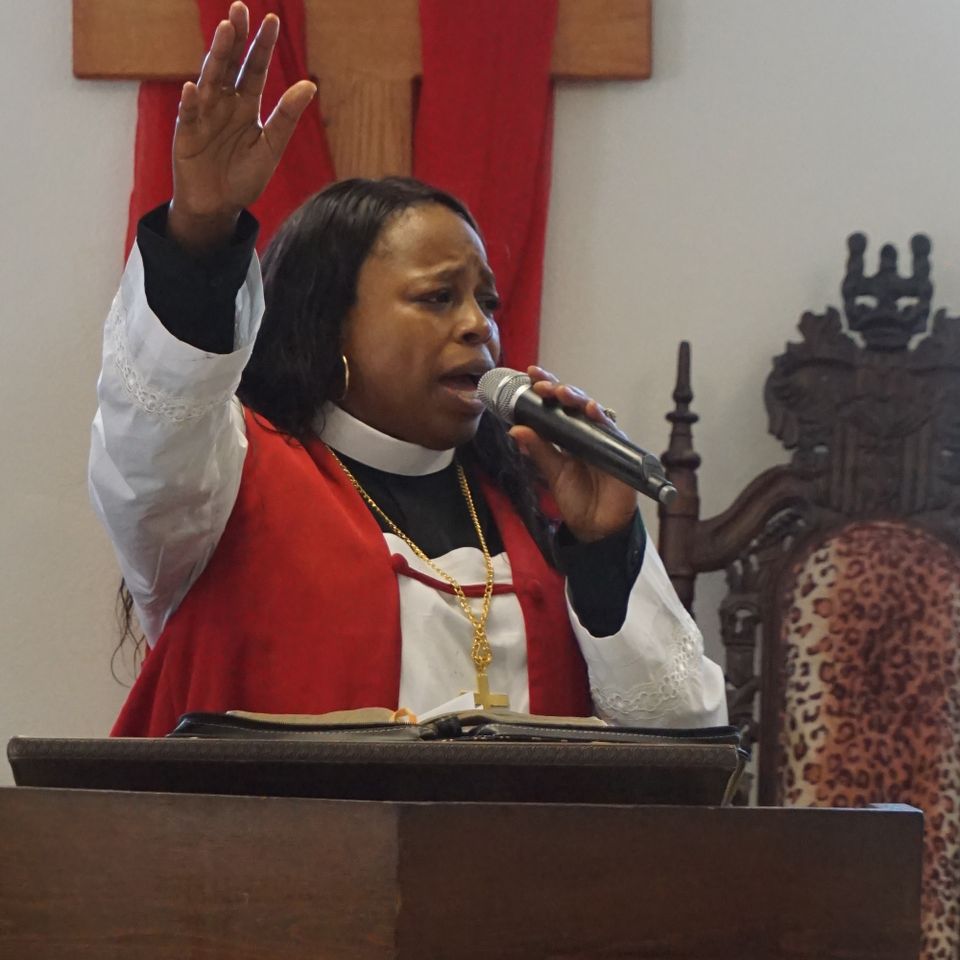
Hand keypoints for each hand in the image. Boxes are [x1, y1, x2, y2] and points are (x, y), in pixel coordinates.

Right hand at [168, 2, 316, 253]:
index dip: (262, 45)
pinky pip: (189, 115)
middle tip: (239, 9)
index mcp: (247, 105)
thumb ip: (287, 118)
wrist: (218, 206)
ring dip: (216, 56)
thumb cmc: (244, 177)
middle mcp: (224, 103)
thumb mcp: (271, 148)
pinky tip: (194, 88)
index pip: (255, 68)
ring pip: (210, 79)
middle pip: (230, 64)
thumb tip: (310, 85)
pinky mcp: (186, 135)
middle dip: (235, 37)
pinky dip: (190, 102)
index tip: (271, 19)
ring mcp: (203, 115)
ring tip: (224, 31)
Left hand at [508, 365, 637, 542]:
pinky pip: (612, 431)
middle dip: (559, 389)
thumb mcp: (552, 472)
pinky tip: (592, 410)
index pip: (557, 406)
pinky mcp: (620, 452)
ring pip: (593, 410)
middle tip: (543, 384)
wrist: (595, 528)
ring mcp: (605, 439)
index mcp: (569, 434)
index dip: (547, 388)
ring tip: (562, 392)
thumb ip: (537, 450)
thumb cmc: (576, 499)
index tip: (530, 375)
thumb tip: (515, 429)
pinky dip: (603, 419)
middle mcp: (588, 432)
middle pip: (575, 402)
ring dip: (578, 398)